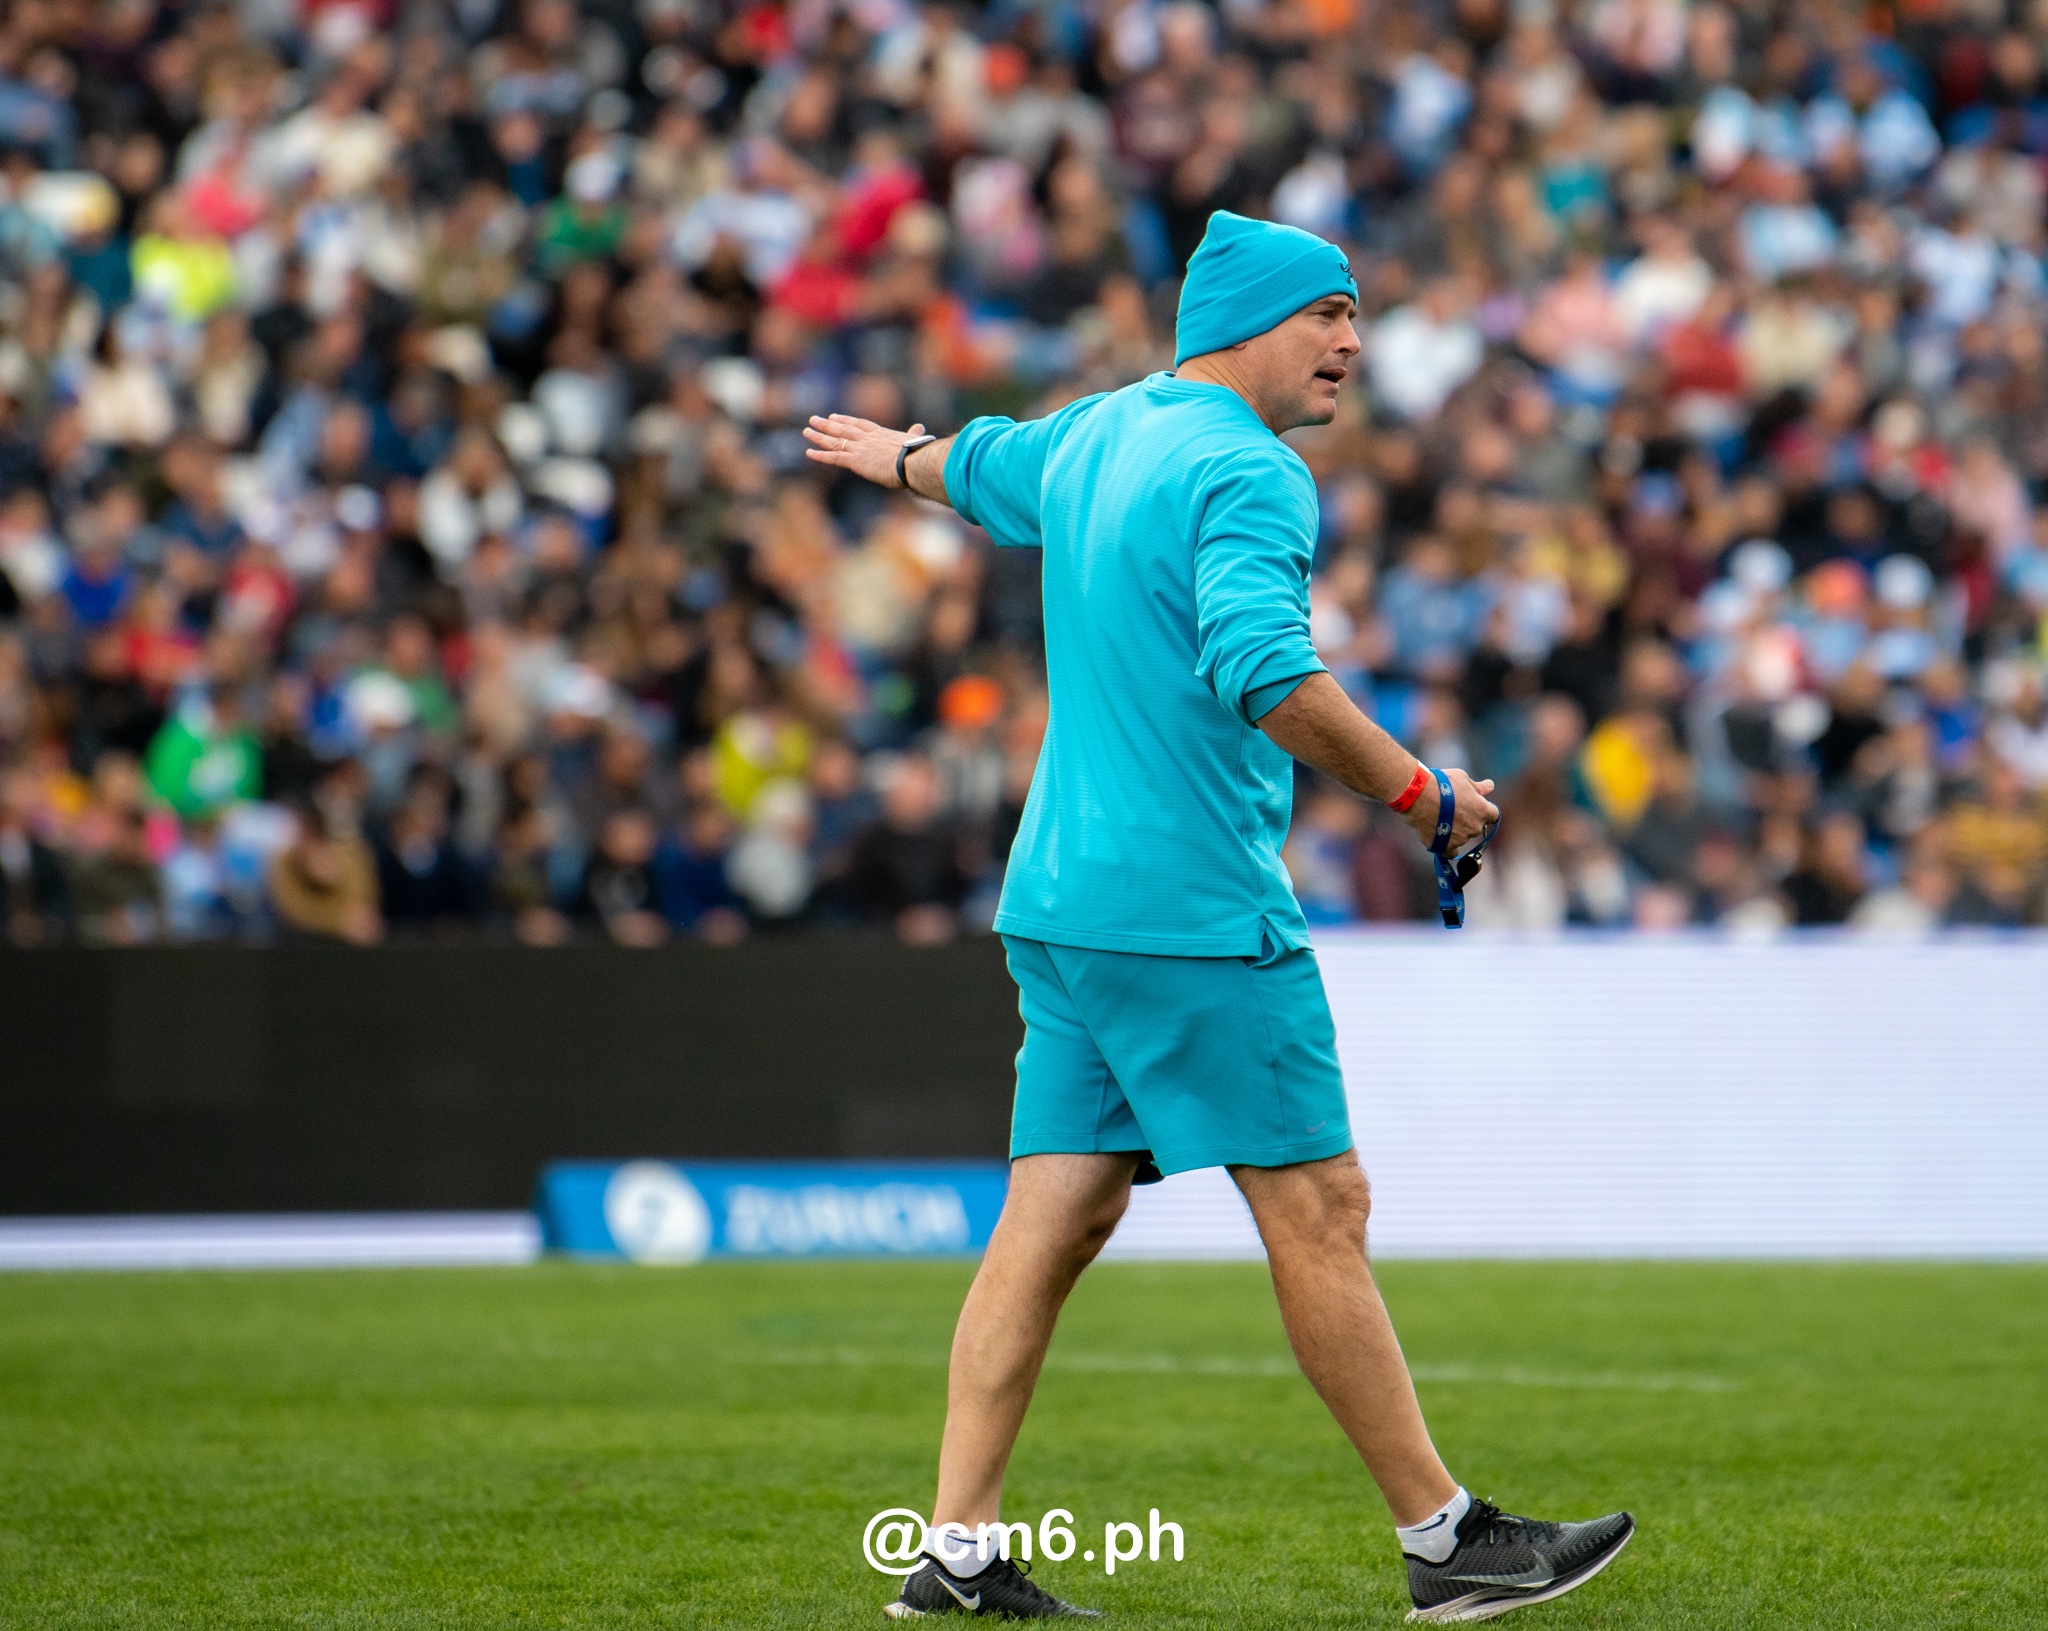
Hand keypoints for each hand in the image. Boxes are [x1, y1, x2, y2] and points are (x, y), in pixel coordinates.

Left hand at [803, 414, 925, 487]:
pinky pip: (834, 457)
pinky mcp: (855, 461)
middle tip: (813, 419)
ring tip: (807, 431)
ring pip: (834, 440)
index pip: (858, 424)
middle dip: (827, 424)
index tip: (834, 417)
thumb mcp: (913, 440)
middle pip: (842, 429)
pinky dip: (821, 455)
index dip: (845, 420)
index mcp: (880, 433)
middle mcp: (866, 438)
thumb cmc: (916, 454)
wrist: (911, 462)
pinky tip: (809, 452)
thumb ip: (913, 433)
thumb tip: (920, 427)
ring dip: (819, 436)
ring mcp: (859, 449)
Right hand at [1401, 768, 1497, 852]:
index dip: (1484, 811)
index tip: (1474, 806)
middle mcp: (1475, 827)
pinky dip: (1447, 846)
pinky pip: (1450, 851)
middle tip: (1452, 810)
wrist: (1418, 796)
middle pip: (1477, 827)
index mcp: (1483, 810)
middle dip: (1468, 820)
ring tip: (1439, 819)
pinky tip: (1439, 837)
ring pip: (1462, 838)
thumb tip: (1490, 786)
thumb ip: (1478, 787)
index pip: (1493, 815)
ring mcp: (1462, 839)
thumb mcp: (1462, 779)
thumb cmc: (1441, 784)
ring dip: (1455, 831)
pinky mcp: (1446, 847)